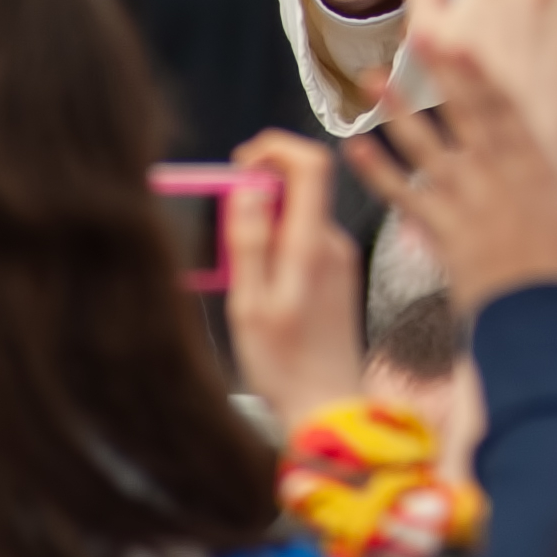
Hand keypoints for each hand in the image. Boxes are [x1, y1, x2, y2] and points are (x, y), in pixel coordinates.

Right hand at [223, 132, 364, 428]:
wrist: (330, 408)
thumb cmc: (285, 365)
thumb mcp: (251, 304)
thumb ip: (248, 243)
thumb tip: (246, 189)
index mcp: (313, 245)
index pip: (311, 163)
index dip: (274, 148)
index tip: (239, 161)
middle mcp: (333, 244)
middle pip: (300, 186)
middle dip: (257, 186)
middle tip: (218, 215)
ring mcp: (339, 260)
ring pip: (298, 215)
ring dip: (262, 219)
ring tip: (228, 258)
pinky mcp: (337, 277)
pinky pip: (303, 241)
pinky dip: (275, 243)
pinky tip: (252, 279)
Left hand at [345, 51, 556, 314]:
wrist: (538, 326)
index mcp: (533, 170)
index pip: (504, 109)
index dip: (480, 72)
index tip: (462, 40)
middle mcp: (493, 180)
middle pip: (462, 116)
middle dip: (439, 74)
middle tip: (418, 36)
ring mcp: (462, 205)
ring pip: (425, 149)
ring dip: (398, 113)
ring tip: (375, 82)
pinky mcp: (440, 234)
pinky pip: (403, 198)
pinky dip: (378, 174)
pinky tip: (356, 150)